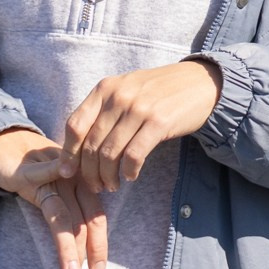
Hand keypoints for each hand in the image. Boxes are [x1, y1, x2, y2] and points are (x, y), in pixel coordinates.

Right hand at [0, 127, 106, 268]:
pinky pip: (41, 180)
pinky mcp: (30, 170)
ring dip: (67, 244)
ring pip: (63, 213)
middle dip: (86, 250)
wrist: (8, 144)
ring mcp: (54, 173)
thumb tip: (78, 254)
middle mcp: (74, 178)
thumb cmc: (34, 173)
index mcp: (83, 185)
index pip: (96, 217)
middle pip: (85, 218)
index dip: (98, 244)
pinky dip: (49, 196)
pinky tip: (56, 222)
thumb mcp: (53, 196)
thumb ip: (67, 217)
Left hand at [64, 59, 223, 192]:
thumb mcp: (126, 90)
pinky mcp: (159, 122)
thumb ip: (102, 111)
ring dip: (108, 176)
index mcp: (105, 88)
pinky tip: (130, 176)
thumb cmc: (159, 91)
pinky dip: (128, 171)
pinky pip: (133, 155)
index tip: (67, 172)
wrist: (201, 83)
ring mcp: (139, 108)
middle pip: (91, 144)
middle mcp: (119, 96)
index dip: (68, 153)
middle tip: (95, 185)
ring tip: (112, 185)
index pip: (75, 125)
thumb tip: (75, 147)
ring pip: (110, 153)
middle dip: (89, 172)